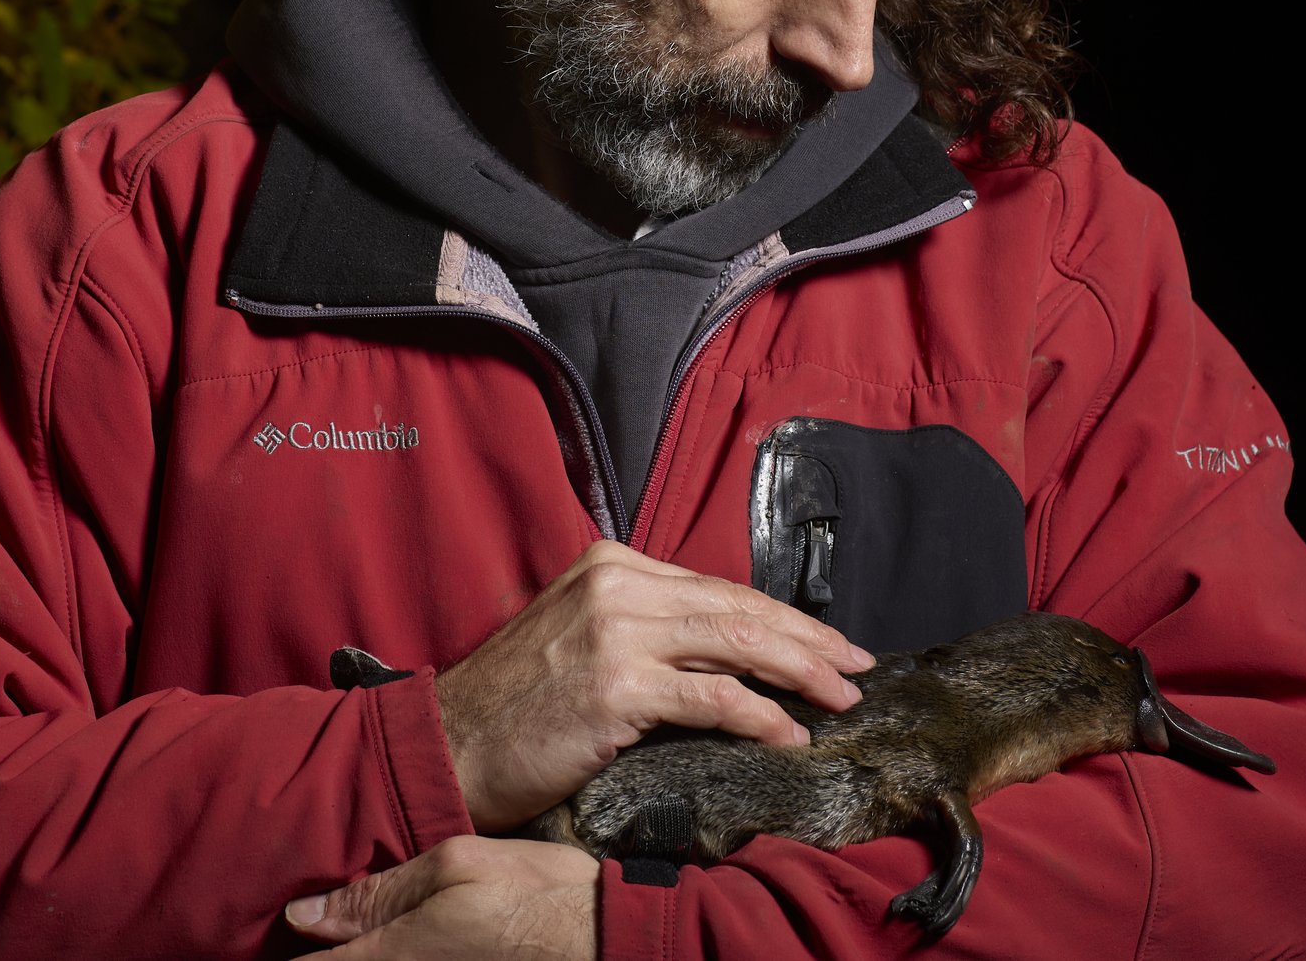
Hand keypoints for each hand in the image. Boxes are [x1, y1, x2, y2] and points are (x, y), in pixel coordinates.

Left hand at [284, 838, 597, 958]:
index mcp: (392, 956)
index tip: (274, 934)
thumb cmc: (533, 895)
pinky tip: (399, 937)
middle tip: (311, 928)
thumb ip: (376, 894)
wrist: (604, 939)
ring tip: (346, 934)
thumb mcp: (454, 867)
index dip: (289, 952)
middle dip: (322, 952)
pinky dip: (383, 955)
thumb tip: (302, 916)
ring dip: (353, 953)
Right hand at [433, 539, 874, 830]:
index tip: (829, 643)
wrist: (447, 743)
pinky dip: (762, 717)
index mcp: (613, 564)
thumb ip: (644, 626)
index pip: (720, 587)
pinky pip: (713, 699)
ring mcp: (617, 631)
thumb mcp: (579, 635)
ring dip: (802, 674)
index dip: (783, 616)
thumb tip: (726, 650)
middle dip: (810, 640)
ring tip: (842, 699)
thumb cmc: (516, 705)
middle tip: (858, 667)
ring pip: (738, 645)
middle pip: (739, 608)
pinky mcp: (617, 685)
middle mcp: (618, 584)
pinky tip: (790, 735)